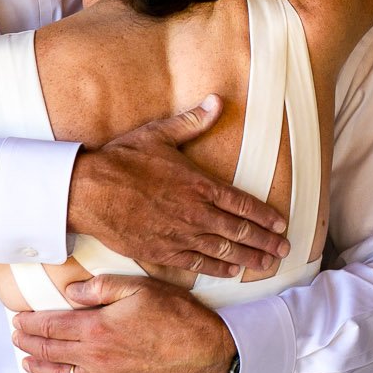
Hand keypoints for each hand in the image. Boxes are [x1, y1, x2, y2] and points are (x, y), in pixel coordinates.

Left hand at [13, 275, 235, 372]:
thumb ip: (102, 287)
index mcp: (96, 327)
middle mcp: (94, 355)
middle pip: (50, 350)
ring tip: (27, 362)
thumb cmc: (176, 315)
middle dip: (29, 342)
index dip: (31, 322)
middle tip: (17, 337)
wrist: (204, 348)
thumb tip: (72, 291)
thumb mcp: (139, 287)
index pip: (51, 325)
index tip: (19, 318)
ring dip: (39, 369)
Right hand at [66, 95, 289, 275]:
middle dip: (266, 242)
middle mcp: (195, 213)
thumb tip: (216, 101)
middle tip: (284, 251)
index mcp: (200, 185)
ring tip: (267, 265)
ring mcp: (179, 235)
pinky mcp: (160, 252)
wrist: (87, 191)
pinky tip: (231, 271)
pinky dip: (217, 268)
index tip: (282, 225)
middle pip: (240, 231)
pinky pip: (196, 263)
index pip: (244, 204)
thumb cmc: (122, 160)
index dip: (266, 217)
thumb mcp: (159, 134)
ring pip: (223, 250)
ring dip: (249, 258)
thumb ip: (192, 121)